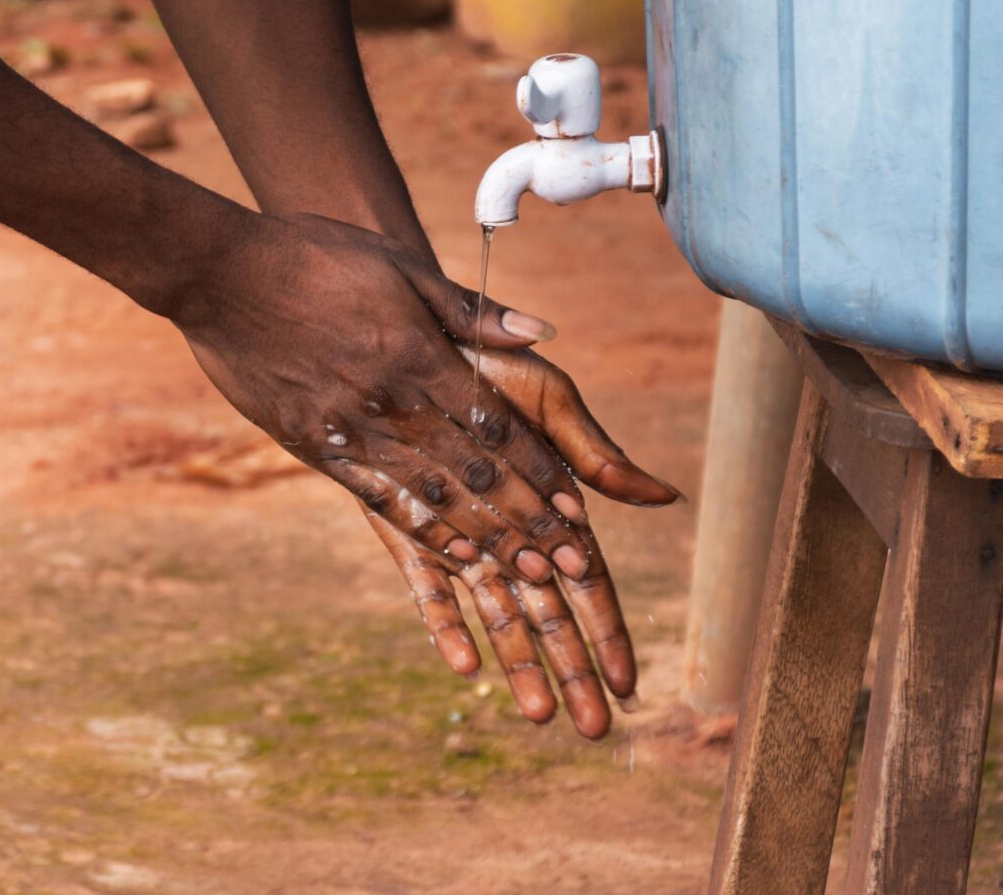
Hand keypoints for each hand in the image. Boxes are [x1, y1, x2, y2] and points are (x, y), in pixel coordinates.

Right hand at [176, 212, 670, 584]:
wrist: (221, 276)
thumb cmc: (316, 259)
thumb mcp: (401, 269)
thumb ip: (473, 311)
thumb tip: (541, 332)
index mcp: (422, 357)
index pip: (497, 428)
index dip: (540, 472)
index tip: (576, 508)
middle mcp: (394, 404)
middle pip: (474, 474)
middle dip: (527, 520)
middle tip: (565, 564)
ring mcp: (353, 432)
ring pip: (433, 496)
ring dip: (485, 537)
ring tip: (525, 575)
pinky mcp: (316, 448)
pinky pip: (378, 499)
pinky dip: (421, 530)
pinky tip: (453, 555)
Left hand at [369, 345, 681, 739]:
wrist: (410, 343)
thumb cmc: (491, 365)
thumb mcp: (550, 401)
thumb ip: (596, 454)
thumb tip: (666, 496)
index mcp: (550, 504)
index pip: (587, 581)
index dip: (608, 630)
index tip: (630, 683)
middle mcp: (507, 529)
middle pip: (546, 612)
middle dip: (572, 669)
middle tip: (593, 729)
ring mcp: (459, 534)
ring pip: (494, 612)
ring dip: (518, 663)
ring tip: (541, 716)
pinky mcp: (406, 529)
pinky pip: (427, 585)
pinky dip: (445, 625)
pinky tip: (463, 667)